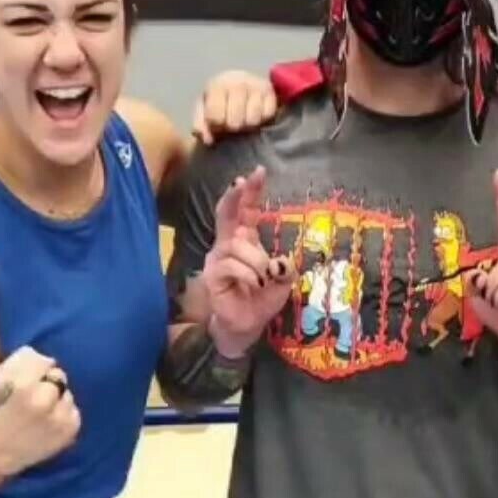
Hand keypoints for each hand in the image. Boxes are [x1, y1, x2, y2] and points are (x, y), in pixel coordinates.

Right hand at [0, 346, 80, 477]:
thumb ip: (20, 365)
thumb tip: (45, 358)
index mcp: (25, 388)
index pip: (46, 363)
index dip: (39, 370)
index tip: (32, 378)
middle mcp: (47, 402)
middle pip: (60, 378)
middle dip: (49, 384)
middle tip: (36, 396)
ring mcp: (61, 419)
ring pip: (68, 396)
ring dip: (58, 400)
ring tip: (43, 412)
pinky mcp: (69, 434)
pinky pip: (75, 414)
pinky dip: (65, 415)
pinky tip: (50, 423)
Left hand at [191, 71, 277, 145]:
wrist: (240, 84)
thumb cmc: (220, 100)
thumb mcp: (205, 110)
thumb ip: (201, 125)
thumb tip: (207, 140)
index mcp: (217, 85)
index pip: (215, 116)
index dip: (216, 126)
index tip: (218, 124)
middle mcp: (238, 81)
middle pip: (234, 121)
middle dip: (232, 127)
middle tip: (232, 124)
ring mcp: (256, 85)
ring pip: (252, 120)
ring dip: (248, 125)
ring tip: (244, 119)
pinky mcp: (271, 91)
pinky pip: (267, 115)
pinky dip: (262, 120)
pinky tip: (256, 115)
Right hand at [202, 166, 294, 356]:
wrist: (246, 326)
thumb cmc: (262, 299)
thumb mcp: (283, 281)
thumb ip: (285, 268)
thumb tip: (279, 262)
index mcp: (245, 239)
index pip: (246, 210)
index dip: (251, 192)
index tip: (259, 172)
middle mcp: (228, 244)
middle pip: (227, 213)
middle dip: (234, 196)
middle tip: (240, 182)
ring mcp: (218, 258)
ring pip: (238, 246)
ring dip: (258, 262)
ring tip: (264, 280)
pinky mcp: (213, 274)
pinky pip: (233, 265)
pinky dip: (249, 275)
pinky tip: (254, 285)